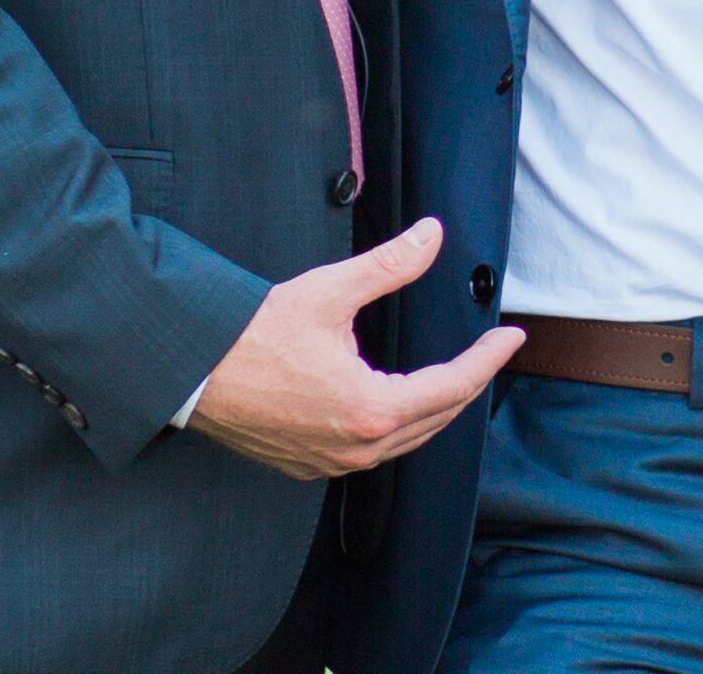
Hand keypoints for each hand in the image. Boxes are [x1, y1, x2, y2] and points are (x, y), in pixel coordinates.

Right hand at [186, 217, 519, 478]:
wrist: (191, 374)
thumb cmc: (253, 336)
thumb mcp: (330, 292)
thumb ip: (390, 265)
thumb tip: (431, 236)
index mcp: (372, 410)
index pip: (453, 386)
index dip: (488, 360)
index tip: (511, 338)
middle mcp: (356, 448)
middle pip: (437, 418)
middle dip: (469, 383)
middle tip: (490, 352)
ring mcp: (331, 462)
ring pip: (407, 440)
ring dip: (436, 408)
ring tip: (456, 376)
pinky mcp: (308, 465)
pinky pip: (372, 452)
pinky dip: (399, 428)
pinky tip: (400, 406)